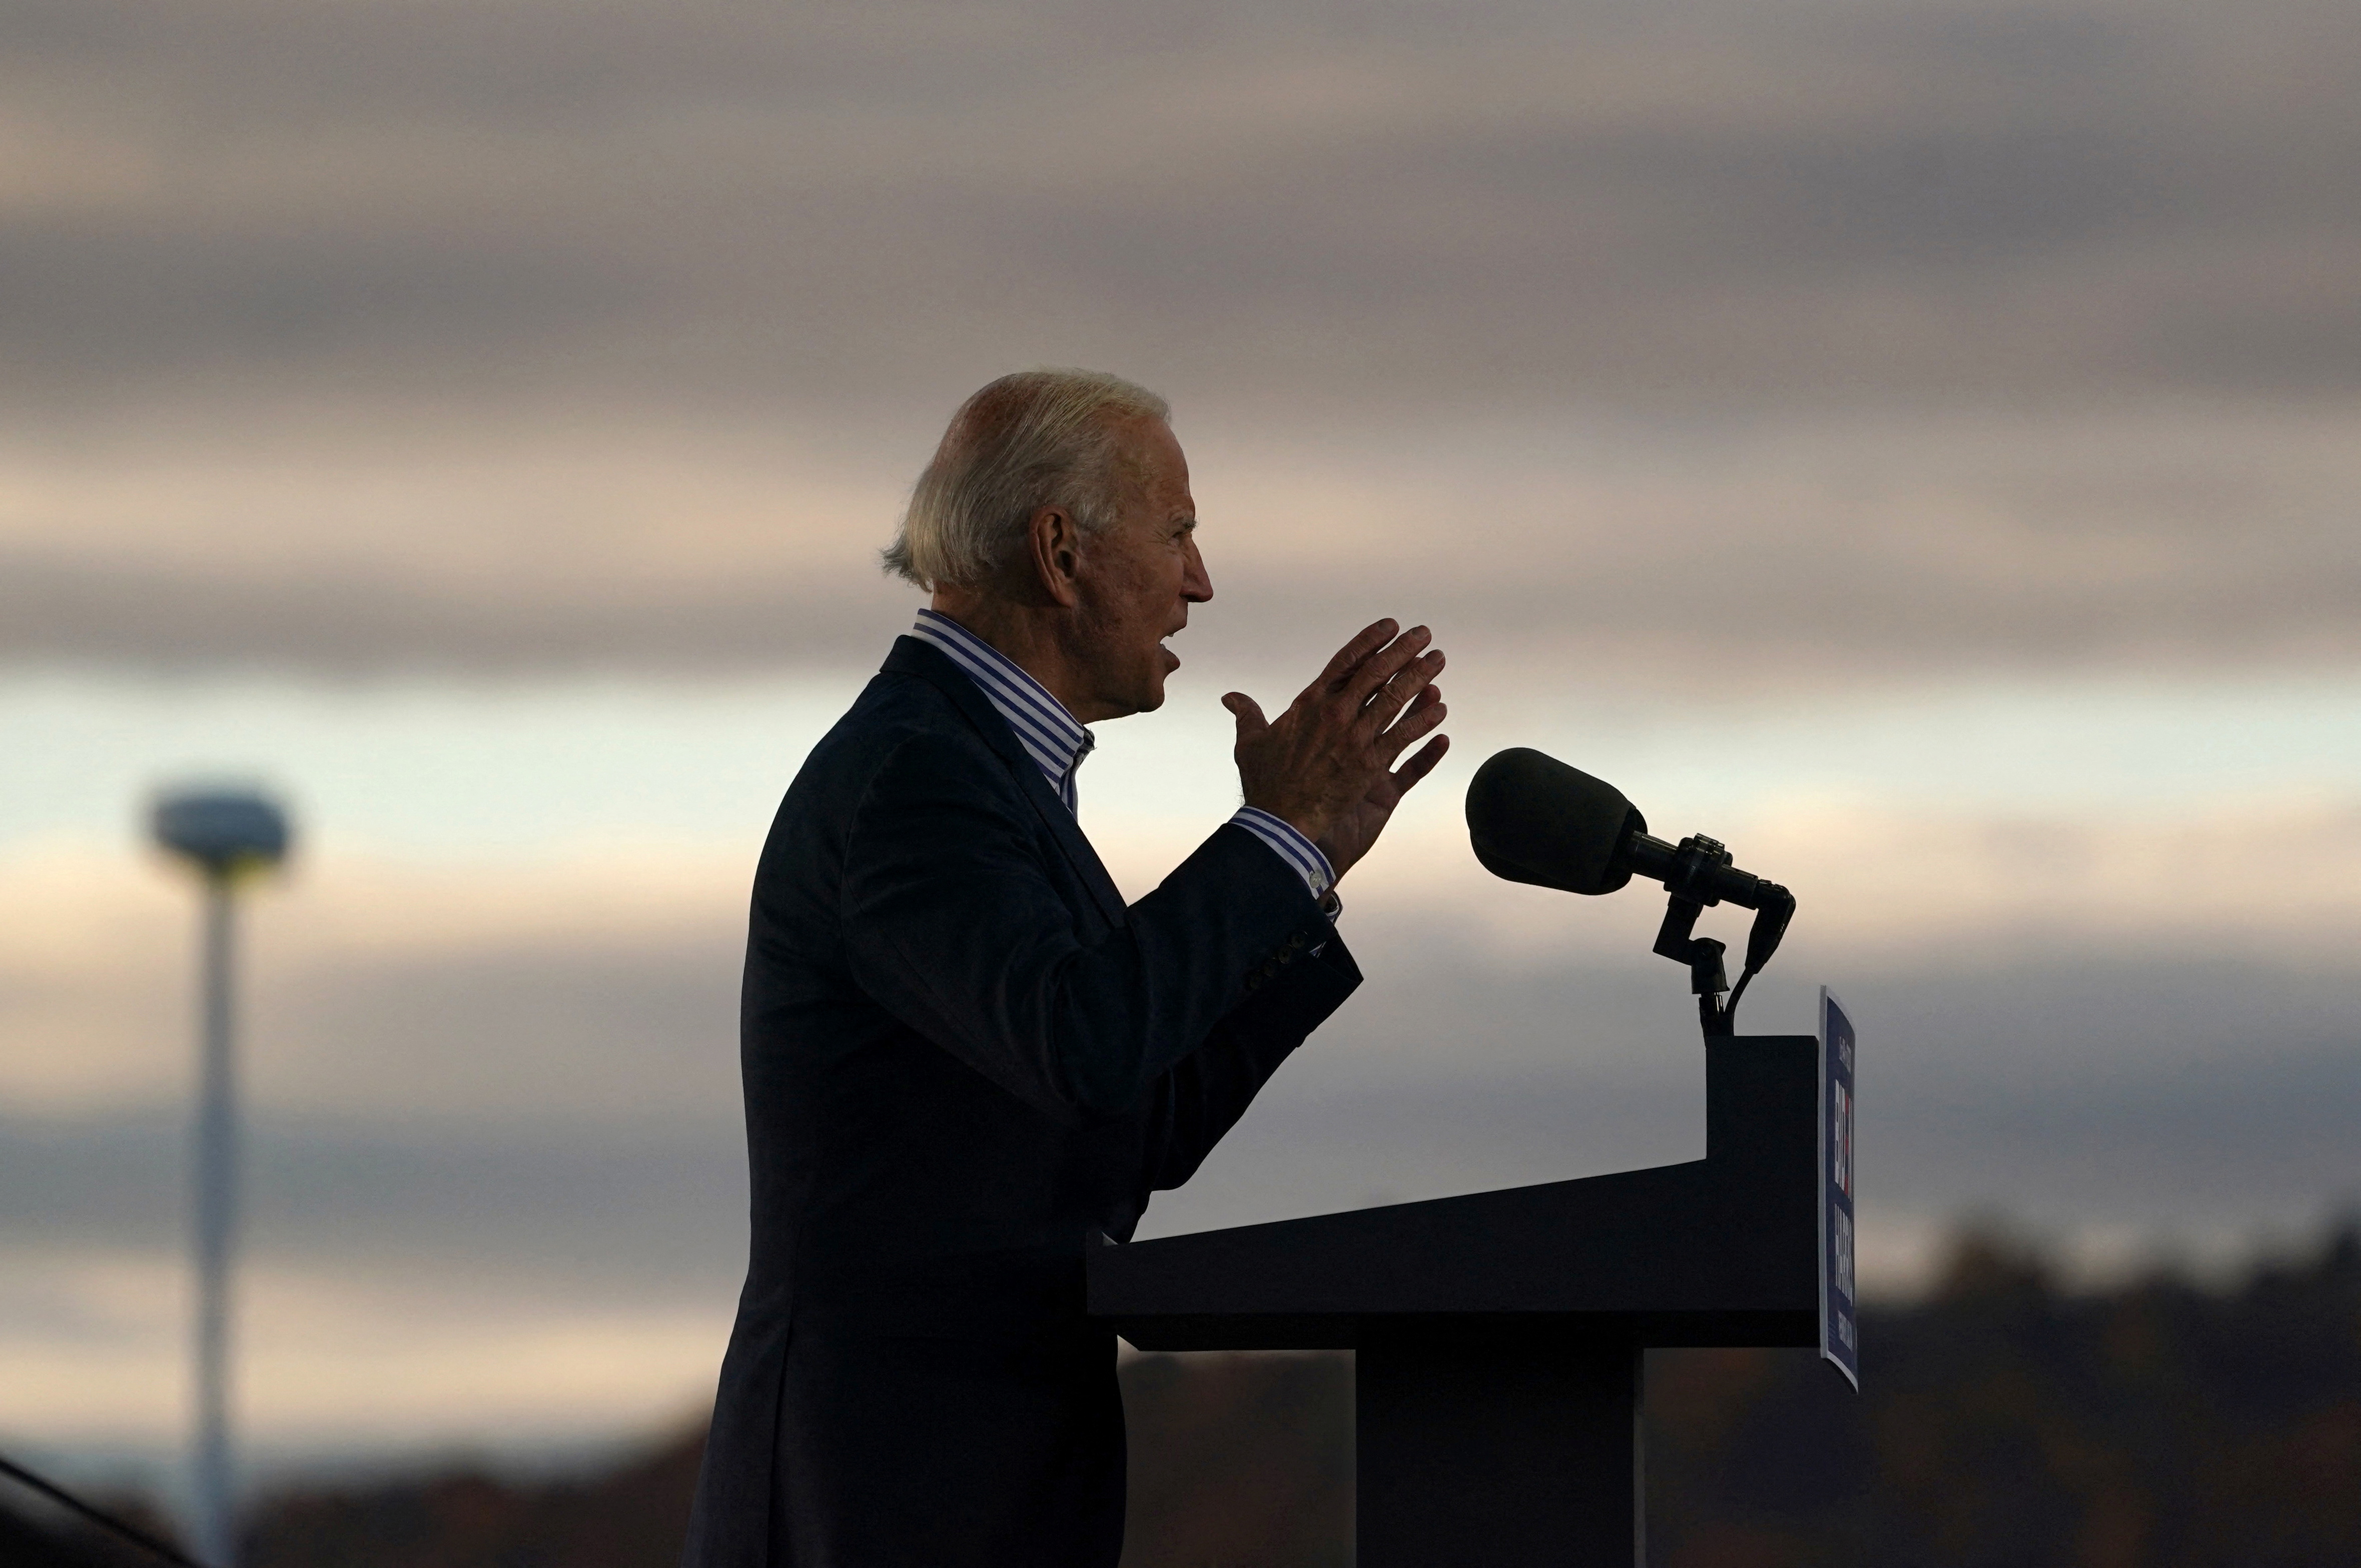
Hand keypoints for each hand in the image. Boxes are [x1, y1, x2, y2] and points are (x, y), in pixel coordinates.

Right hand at [1223, 619, 1449, 881]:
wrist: (1280, 822)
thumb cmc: (1264, 782)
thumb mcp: (1250, 742)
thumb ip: (1246, 714)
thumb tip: (1230, 697)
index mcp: (1310, 703)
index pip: (1345, 662)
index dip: (1370, 641)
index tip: (1390, 625)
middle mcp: (1336, 715)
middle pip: (1377, 673)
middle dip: (1403, 650)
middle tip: (1424, 634)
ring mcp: (1355, 739)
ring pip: (1395, 699)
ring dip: (1419, 677)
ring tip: (1438, 660)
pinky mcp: (1370, 766)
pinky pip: (1404, 738)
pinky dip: (1423, 722)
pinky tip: (1440, 710)